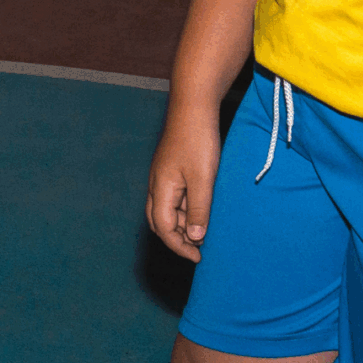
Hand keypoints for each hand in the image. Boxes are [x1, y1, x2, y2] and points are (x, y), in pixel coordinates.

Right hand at [147, 109, 220, 261]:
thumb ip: (198, 210)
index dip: (178, 246)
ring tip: (205, 231)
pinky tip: (202, 210)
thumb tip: (193, 238)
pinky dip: (185, 210)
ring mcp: (164, 175)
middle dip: (176, 239)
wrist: (194, 105)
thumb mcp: (202, 179)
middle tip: (198, 250)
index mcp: (160, 187)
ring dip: (182, 224)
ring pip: (167, 209)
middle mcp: (157, 183)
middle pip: (158, 221)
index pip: (162, 227)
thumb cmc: (198, 140)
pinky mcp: (173, 168)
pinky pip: (174, 197)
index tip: (198, 257)